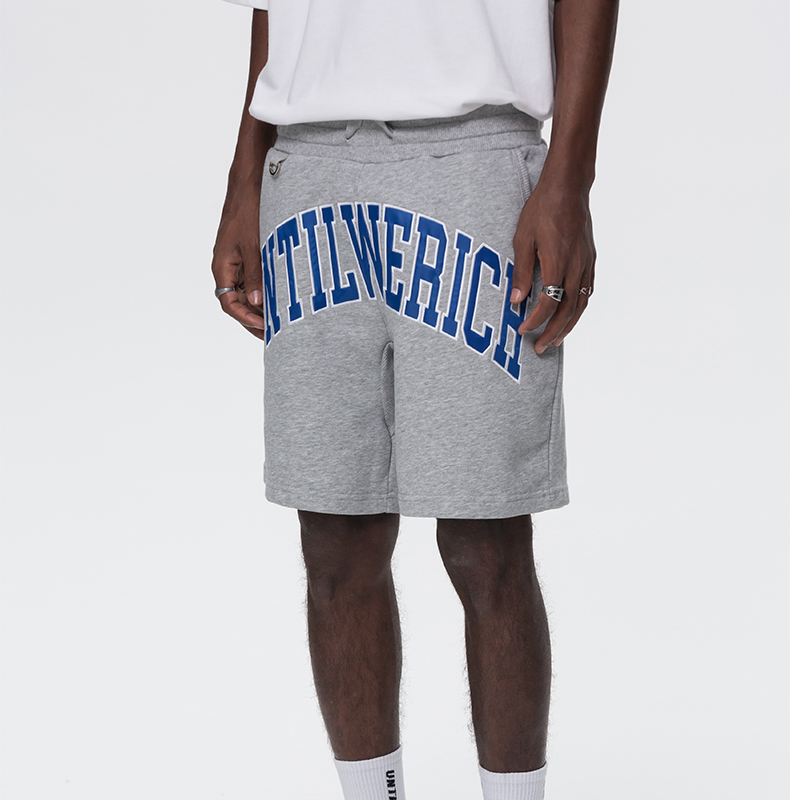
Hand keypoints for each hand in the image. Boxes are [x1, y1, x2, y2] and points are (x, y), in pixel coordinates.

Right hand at [211, 179, 265, 339]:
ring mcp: (238, 263)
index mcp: (222, 266)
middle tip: (275, 335)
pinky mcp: (249, 256)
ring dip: (261, 308)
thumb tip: (258, 302)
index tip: (265, 327)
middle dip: (254, 320)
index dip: (246, 319)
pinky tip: (282, 299)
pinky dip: (267, 291)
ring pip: (247, 294)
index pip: (229, 304)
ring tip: (280, 322)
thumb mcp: (254, 243)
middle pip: (238, 304)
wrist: (250, 182)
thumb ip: (256, 274)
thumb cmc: (247, 208)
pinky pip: (255, 280)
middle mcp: (227, 268)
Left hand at [510, 180, 595, 353]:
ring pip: (581, 304)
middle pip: (567, 310)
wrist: (568, 187)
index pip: (548, 302)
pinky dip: (579, 308)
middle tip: (539, 348)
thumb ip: (521, 271)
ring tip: (555, 340)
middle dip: (552, 332)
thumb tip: (515, 300)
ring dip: (568, 326)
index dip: (535, 320)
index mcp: (557, 262)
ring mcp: (586, 264)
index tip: (522, 330)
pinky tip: (571, 315)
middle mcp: (576, 266)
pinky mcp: (590, 259)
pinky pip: (587, 291)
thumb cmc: (542, 209)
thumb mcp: (522, 238)